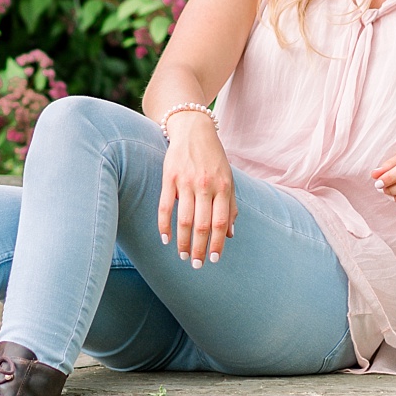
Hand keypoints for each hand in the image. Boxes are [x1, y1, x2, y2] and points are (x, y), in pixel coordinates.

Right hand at [156, 111, 235, 268]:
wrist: (194, 130)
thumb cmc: (213, 158)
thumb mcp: (228, 179)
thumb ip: (230, 206)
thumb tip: (230, 234)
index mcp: (223, 187)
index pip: (221, 222)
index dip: (218, 244)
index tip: (214, 259)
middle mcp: (206, 186)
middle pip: (203, 225)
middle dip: (200, 248)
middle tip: (197, 264)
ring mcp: (186, 182)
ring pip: (184, 219)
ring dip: (183, 241)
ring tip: (183, 256)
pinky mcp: (169, 178)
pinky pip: (165, 206)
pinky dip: (164, 225)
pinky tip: (165, 239)